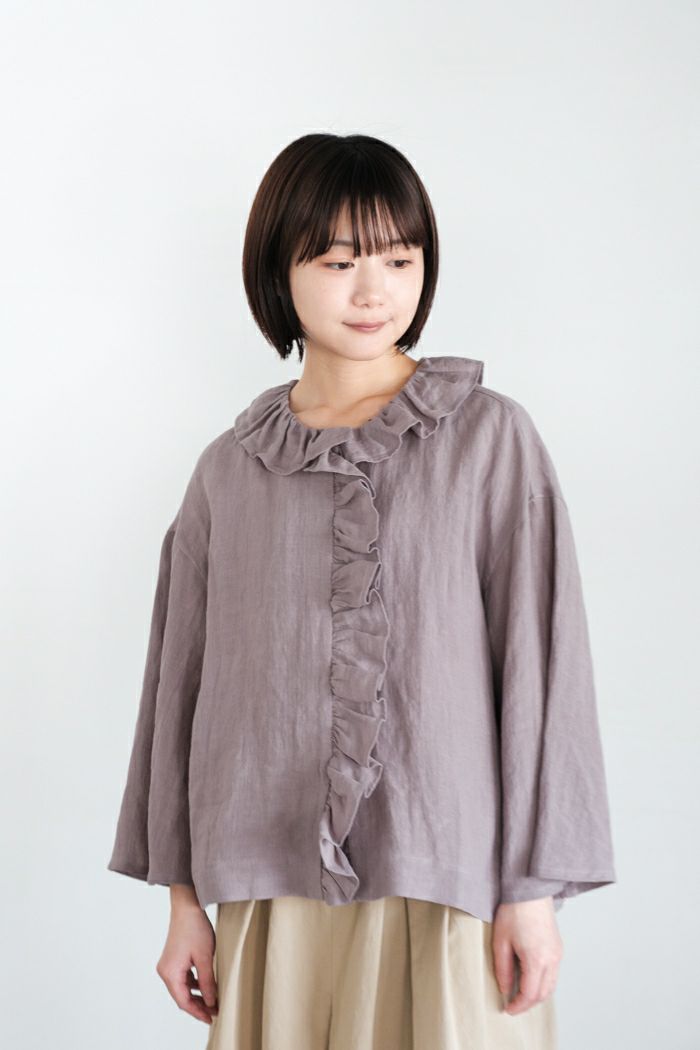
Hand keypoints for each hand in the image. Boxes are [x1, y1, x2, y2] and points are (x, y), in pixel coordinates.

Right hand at [156, 894, 218, 1025]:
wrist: (187, 905)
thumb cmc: (195, 928)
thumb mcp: (205, 957)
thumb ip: (207, 982)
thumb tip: (210, 1002)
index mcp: (170, 972)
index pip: (183, 1001)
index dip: (198, 1012)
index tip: (211, 1018)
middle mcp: (165, 970)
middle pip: (181, 996)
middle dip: (198, 1005)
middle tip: (215, 1011)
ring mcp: (168, 964)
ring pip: (182, 987)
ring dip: (197, 995)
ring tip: (213, 1001)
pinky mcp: (173, 958)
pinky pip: (183, 977)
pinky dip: (194, 984)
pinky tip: (205, 985)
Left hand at [491, 896, 562, 1014]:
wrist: (530, 890)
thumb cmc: (514, 911)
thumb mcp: (501, 941)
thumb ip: (503, 969)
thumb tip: (505, 989)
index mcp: (537, 959)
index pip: (530, 994)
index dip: (518, 1005)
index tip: (507, 1008)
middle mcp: (552, 959)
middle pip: (544, 994)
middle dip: (528, 1003)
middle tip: (513, 1005)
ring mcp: (558, 953)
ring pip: (551, 985)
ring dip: (537, 995)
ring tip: (520, 995)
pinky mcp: (558, 947)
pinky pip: (554, 973)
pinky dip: (543, 982)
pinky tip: (530, 979)